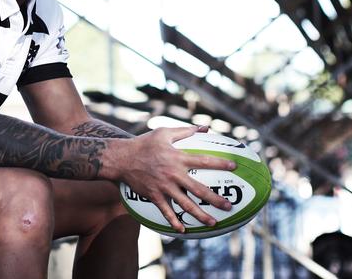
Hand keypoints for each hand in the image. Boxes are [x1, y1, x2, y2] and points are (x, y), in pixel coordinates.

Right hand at [119, 126, 235, 232]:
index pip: (203, 161)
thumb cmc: (144, 143)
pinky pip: (166, 211)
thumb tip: (204, 128)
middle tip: (229, 206)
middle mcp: (173, 174)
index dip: (220, 163)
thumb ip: (185, 131)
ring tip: (213, 223)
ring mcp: (164, 187)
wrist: (122, 158)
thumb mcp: (163, 133)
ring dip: (200, 215)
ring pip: (185, 204)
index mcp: (177, 158)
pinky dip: (174, 222)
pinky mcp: (154, 196)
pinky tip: (182, 229)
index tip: (234, 167)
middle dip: (215, 199)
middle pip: (198, 189)